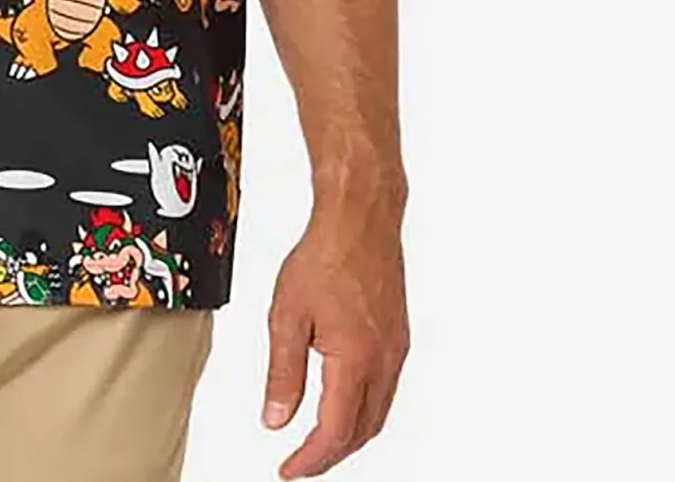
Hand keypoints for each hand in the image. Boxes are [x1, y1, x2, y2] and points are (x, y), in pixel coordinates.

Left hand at [262, 195, 408, 476]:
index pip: (335, 431)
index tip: (287, 470)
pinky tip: (342, 402)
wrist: (361, 218)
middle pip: (362, 431)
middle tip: (300, 462)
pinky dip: (363, 409)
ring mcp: (396, 350)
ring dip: (349, 435)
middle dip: (331, 454)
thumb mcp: (287, 315)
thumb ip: (282, 373)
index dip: (310, 459)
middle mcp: (384, 362)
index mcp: (356, 360)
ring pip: (378, 414)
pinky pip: (385, 390)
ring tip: (317, 441)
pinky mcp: (398, 337)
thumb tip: (275, 419)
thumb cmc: (324, 255)